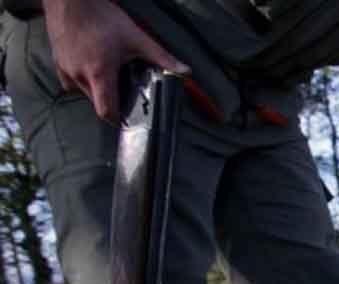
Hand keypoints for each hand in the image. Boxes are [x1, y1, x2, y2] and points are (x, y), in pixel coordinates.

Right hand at [44, 0, 188, 122]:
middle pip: (97, 102)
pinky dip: (82, 80)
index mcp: (99, 74)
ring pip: (83, 92)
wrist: (70, 0)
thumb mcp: (136, 38)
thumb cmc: (101, 17)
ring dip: (97, 90)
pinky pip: (70, 81)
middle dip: (111, 101)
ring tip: (111, 75)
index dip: (118, 119)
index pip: (106, 111)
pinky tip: (93, 68)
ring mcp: (64, 69)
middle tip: (125, 91)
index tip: (128, 119)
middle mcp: (78, 76)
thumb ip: (161, 57)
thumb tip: (185, 71)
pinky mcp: (57, 62)